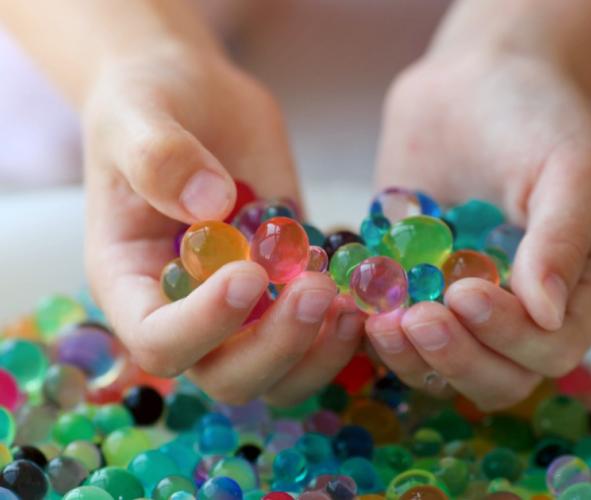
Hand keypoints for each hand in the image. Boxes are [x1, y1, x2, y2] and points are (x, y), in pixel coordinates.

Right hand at [83, 46, 363, 404]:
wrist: (196, 96)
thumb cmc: (150, 102)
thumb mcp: (139, 114)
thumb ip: (160, 158)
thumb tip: (210, 207)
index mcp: (131, 283)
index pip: (158, 341)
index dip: (204, 325)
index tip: (247, 273)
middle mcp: (187, 309)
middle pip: (228, 376)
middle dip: (276, 346)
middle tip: (316, 288)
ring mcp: (243, 306)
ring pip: (280, 374)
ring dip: (319, 352)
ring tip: (349, 302)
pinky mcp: (287, 285)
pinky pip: (318, 337)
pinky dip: (344, 330)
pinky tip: (364, 289)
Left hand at [368, 44, 590, 409]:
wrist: (475, 78)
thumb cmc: (537, 116)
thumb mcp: (570, 168)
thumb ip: (562, 241)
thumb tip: (546, 316)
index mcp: (574, 292)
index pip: (550, 349)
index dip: (509, 337)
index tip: (467, 293)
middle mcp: (519, 311)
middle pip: (496, 377)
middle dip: (456, 358)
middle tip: (416, 320)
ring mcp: (461, 304)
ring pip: (441, 367)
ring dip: (410, 356)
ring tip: (380, 322)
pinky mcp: (413, 286)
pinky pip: (395, 330)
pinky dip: (372, 330)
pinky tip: (352, 304)